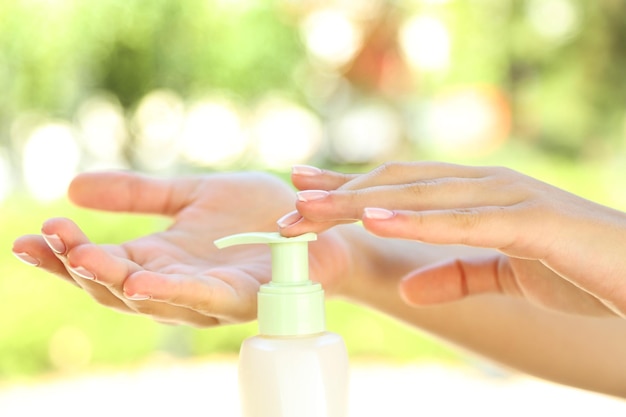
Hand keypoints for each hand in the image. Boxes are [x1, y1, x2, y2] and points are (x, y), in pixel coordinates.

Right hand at [12, 171, 349, 326]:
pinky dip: (172, 290)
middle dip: (78, 267)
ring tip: (82, 257)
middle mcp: (178, 283)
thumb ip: (140, 195)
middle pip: (116, 288)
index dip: (63, 256)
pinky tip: (142, 280)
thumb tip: (74, 187)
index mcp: (162, 259)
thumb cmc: (258, 213)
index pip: (101, 265)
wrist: (316, 224)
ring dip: (115, 280)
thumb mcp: (191, 194)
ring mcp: (210, 295)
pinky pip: (205, 299)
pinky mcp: (245, 298)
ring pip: (152, 299)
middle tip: (49, 239)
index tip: (27, 237)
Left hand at [279, 162, 625, 316]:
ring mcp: (507, 197)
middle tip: (290, 200)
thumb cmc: (577, 269)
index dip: (351, 190)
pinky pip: (463, 220)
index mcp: (476, 195)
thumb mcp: (504, 273)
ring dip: (361, 200)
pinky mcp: (530, 222)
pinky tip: (374, 216)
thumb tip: (409, 287)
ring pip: (420, 194)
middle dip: (341, 193)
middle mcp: (486, 185)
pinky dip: (416, 218)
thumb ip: (458, 272)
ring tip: (311, 207)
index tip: (306, 194)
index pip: (401, 186)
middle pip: (398, 184)